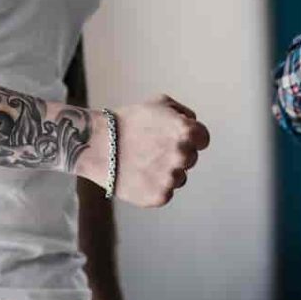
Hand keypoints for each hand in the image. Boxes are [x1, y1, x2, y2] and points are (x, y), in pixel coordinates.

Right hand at [78, 95, 209, 207]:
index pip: (203, 139)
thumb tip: (195, 126)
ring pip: (179, 177)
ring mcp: (171, 178)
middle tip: (153, 149)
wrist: (97, 145)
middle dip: (176, 154)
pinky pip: (166, 192)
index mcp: (186, 132)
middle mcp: (182, 156)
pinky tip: (140, 175)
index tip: (174, 138)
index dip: (190, 137)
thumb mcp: (160, 103)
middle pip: (191, 159)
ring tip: (143, 162)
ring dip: (166, 171)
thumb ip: (184, 114)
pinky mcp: (160, 196)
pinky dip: (155, 186)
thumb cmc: (128, 121)